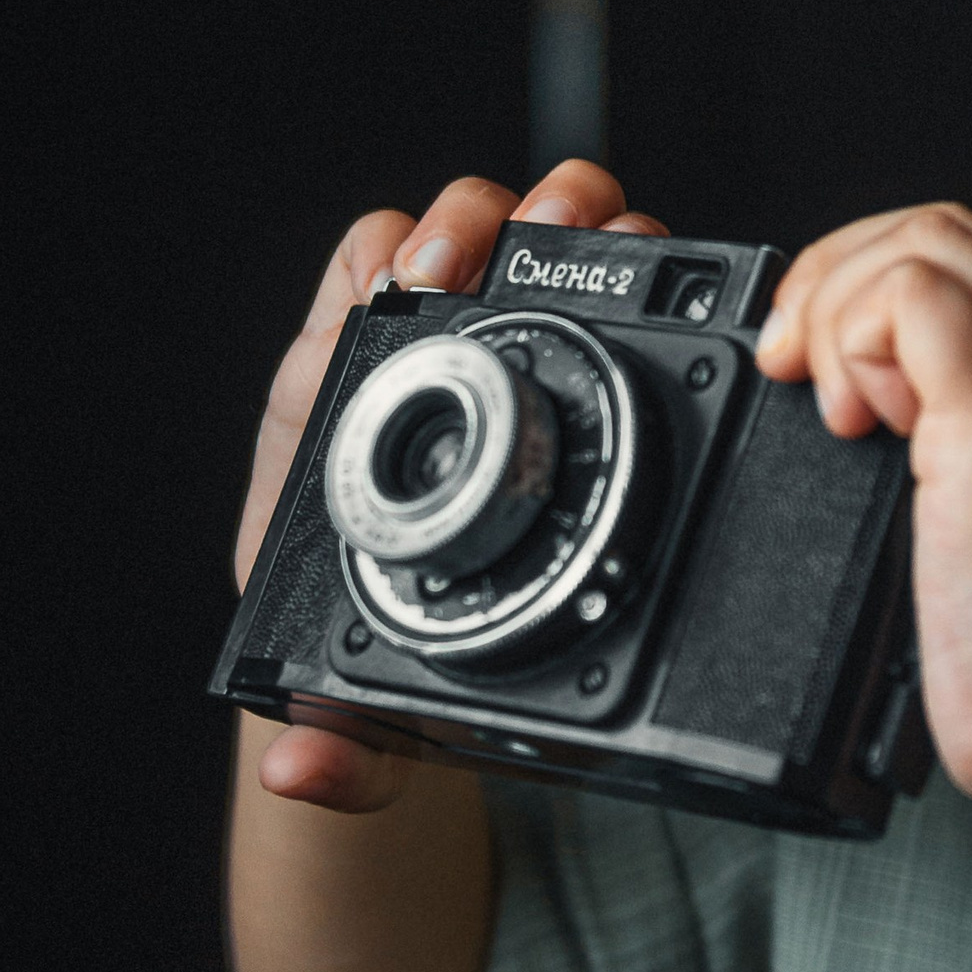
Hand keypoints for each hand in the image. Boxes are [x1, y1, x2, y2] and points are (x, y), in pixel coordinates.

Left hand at [238, 162, 665, 814]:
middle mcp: (434, 361)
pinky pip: (628, 295)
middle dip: (515, 212)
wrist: (432, 675)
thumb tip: (302, 759)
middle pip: (477, 224)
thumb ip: (332, 736)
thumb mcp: (342, 689)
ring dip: (594, 224)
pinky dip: (651, 274)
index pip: (371, 260)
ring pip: (562, 239)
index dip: (403, 249)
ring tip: (615, 252)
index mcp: (348, 397)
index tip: (422, 281)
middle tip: (537, 247)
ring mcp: (520, 359)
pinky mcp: (595, 378)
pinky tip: (669, 297)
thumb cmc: (368, 648)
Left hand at [754, 183, 971, 826]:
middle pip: (956, 224)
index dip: (970, 252)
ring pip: (921, 240)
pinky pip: (900, 298)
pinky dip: (844, 342)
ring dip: (838, 309)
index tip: (911, 345)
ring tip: (837, 407)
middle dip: (852, 280)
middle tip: (814, 374)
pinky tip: (852, 424)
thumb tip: (890, 378)